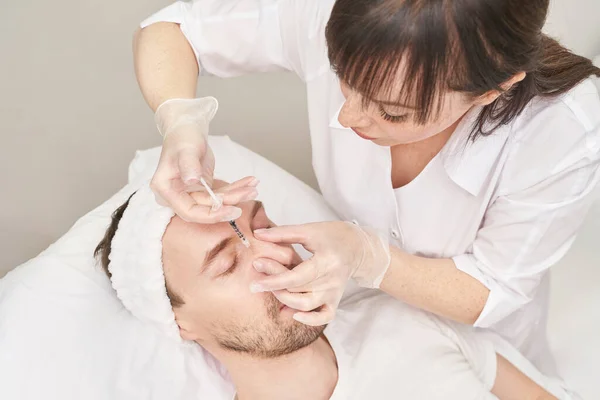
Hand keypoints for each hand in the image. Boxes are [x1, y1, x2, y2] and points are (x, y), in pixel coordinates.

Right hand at [150, 97, 257, 221]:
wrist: (187, 128)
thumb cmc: (183, 136)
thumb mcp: (186, 149)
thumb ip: (188, 164)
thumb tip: (191, 181)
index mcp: (166, 189)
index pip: (189, 211)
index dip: (211, 215)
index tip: (231, 210)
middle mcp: (177, 195)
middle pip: (205, 208)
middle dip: (229, 202)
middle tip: (250, 194)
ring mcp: (190, 193)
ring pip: (216, 201)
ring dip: (237, 195)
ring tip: (254, 187)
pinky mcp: (203, 189)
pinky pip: (221, 193)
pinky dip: (236, 188)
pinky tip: (250, 183)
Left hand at [251, 222, 390, 325]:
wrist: (358, 247)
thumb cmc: (332, 235)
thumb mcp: (309, 230)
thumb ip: (283, 233)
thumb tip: (258, 234)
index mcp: (326, 260)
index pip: (296, 276)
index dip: (274, 280)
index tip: (255, 281)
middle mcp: (332, 280)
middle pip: (298, 290)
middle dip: (274, 285)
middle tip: (257, 277)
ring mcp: (334, 292)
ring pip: (306, 305)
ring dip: (285, 300)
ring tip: (272, 289)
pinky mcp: (335, 300)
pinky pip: (324, 317)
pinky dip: (309, 319)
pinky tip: (294, 313)